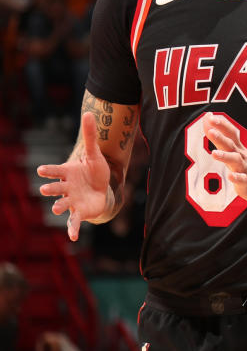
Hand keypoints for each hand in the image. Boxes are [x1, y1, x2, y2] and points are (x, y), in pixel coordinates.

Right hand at [36, 112, 111, 240]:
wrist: (100, 188)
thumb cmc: (93, 171)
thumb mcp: (94, 153)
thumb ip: (90, 136)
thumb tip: (89, 112)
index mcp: (67, 173)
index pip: (56, 171)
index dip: (49, 171)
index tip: (41, 170)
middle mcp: (66, 187)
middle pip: (56, 188)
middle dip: (50, 188)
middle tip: (44, 189)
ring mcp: (71, 200)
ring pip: (62, 204)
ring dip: (59, 206)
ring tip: (57, 209)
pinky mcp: (80, 212)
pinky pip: (74, 221)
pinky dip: (72, 229)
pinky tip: (71, 237)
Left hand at [204, 115, 246, 206]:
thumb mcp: (239, 152)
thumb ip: (223, 138)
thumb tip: (208, 120)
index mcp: (239, 150)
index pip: (231, 134)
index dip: (221, 125)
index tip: (210, 116)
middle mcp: (242, 157)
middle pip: (231, 145)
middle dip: (220, 137)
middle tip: (212, 130)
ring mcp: (246, 170)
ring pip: (235, 162)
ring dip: (225, 157)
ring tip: (214, 153)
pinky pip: (243, 181)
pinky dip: (237, 178)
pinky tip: (231, 176)